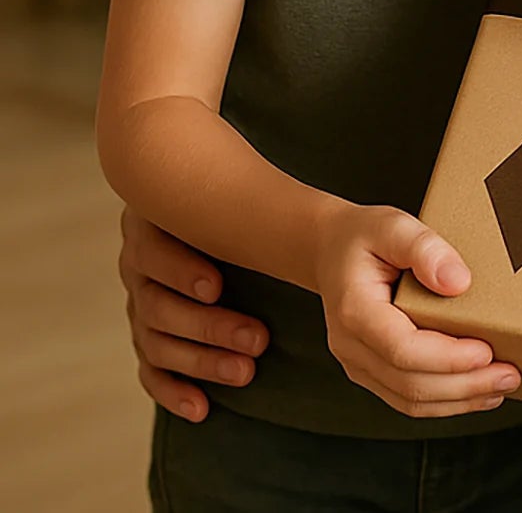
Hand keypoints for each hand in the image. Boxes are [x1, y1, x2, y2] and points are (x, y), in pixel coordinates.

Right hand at [120, 207, 269, 421]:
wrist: (217, 221)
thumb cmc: (235, 204)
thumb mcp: (232, 197)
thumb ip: (247, 203)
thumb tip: (299, 210)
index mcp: (152, 226)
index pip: (153, 251)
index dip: (180, 270)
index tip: (217, 286)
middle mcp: (139, 269)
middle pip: (157, 305)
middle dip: (209, 326)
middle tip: (258, 339)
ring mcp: (141, 306)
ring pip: (158, 342)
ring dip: (202, 361)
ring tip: (247, 371)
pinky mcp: (150, 340)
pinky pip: (152, 371)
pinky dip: (174, 391)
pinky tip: (202, 407)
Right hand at [311, 201, 521, 418]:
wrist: (331, 249)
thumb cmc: (364, 236)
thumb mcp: (392, 225)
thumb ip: (424, 248)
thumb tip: (459, 282)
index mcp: (355, 311)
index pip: (403, 349)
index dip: (448, 357)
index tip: (488, 352)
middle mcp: (351, 346)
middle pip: (410, 383)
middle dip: (464, 385)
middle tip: (510, 376)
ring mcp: (359, 364)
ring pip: (409, 400)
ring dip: (459, 400)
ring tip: (501, 388)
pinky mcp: (372, 371)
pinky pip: (406, 397)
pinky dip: (444, 401)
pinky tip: (475, 392)